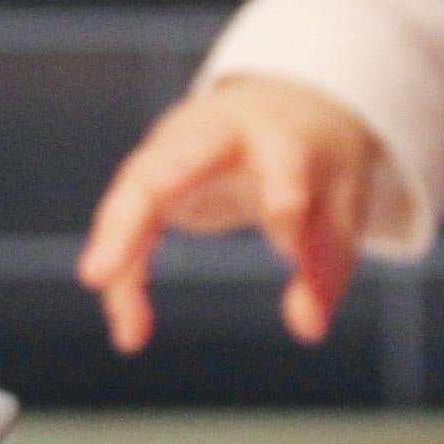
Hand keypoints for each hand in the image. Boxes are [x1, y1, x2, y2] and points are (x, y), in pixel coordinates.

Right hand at [74, 76, 380, 350]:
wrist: (278, 110)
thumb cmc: (311, 161)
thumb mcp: (338, 207)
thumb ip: (324, 267)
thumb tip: (307, 329)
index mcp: (277, 134)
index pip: (280, 158)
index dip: (283, 189)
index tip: (287, 219)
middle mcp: (213, 134)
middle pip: (170, 165)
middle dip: (139, 208)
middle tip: (104, 265)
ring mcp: (172, 154)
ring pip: (133, 194)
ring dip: (115, 244)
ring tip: (106, 297)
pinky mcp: (150, 184)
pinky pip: (129, 231)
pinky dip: (126, 282)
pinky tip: (133, 333)